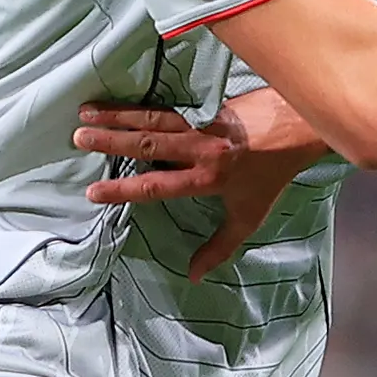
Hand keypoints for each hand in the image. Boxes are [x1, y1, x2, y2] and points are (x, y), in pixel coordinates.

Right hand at [76, 88, 330, 275]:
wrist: (298, 128)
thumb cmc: (271, 176)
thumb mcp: (248, 217)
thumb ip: (220, 247)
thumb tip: (193, 276)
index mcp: (207, 178)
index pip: (157, 185)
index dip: (124, 190)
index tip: (93, 191)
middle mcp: (200, 149)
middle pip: (149, 143)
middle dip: (111, 140)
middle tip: (78, 137)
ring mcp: (202, 123)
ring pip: (153, 118)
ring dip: (118, 115)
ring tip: (86, 112)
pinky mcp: (206, 104)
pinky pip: (168, 103)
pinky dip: (140, 102)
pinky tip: (117, 99)